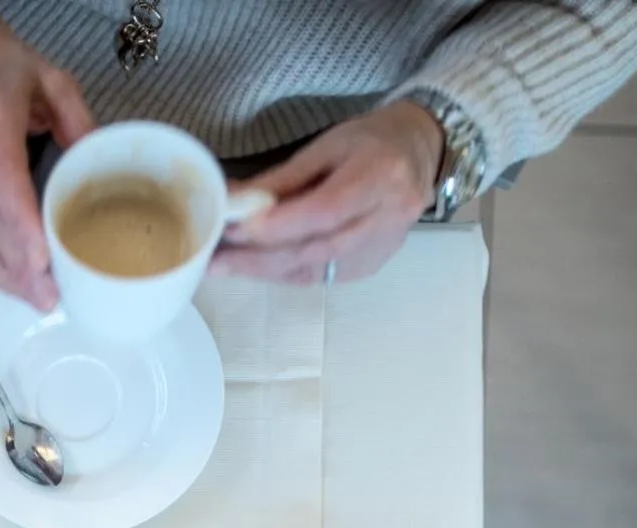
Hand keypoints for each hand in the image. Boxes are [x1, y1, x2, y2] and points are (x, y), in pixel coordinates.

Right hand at [0, 0, 93, 308]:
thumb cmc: (4, 71)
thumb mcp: (52, 80)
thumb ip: (79, 119)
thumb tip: (102, 162)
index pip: (1, 182)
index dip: (19, 226)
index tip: (41, 260)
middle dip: (18, 265)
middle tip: (49, 298)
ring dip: (4, 273)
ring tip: (35, 300)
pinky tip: (12, 285)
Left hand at [213, 101, 445, 284]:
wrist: (420, 153)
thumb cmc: (371, 141)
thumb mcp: (326, 146)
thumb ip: (282, 180)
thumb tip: (234, 202)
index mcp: (380, 177)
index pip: (323, 212)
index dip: (278, 226)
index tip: (235, 231)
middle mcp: (386, 219)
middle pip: (315, 250)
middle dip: (260, 259)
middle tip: (216, 261)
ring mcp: (381, 249)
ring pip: (314, 270)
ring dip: (266, 270)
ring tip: (227, 266)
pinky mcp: (371, 266)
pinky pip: (320, 276)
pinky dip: (286, 273)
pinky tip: (259, 267)